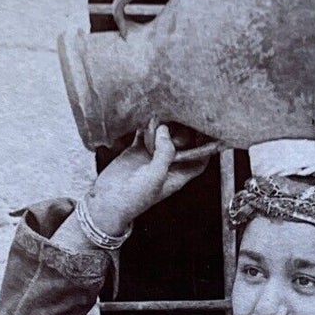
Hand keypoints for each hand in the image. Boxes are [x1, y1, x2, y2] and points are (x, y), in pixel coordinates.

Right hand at [84, 122, 215, 234]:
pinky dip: (145, 125)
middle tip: (183, 115)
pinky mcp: (135, 151)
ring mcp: (150, 158)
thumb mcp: (155, 177)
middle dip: (184, 131)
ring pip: (163, 137)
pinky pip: (144, 135)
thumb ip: (165, 153)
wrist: (106, 203)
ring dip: (164, 125)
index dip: (206, 148)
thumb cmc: (134, 198)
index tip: (208, 132)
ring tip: (165, 111)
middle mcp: (166, 166)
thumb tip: (165, 129)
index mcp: (177, 176)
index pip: (198, 161)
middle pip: (182, 145)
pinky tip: (146, 115)